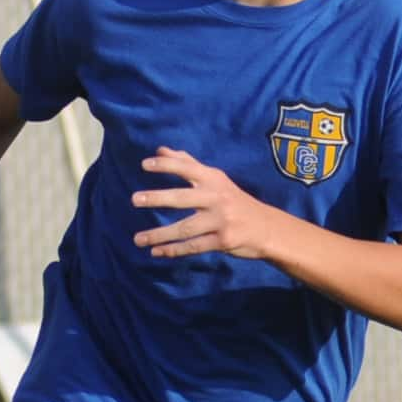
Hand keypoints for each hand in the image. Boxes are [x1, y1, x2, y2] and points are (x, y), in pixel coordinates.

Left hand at [130, 148, 284, 261]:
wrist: (267, 228)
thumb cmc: (235, 201)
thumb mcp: (216, 179)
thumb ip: (188, 164)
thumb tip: (161, 149)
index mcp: (214, 180)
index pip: (188, 168)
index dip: (167, 165)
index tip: (145, 164)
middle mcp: (217, 198)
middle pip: (182, 198)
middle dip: (157, 198)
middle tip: (134, 199)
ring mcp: (220, 220)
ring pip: (184, 228)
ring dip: (159, 234)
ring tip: (137, 239)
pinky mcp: (223, 241)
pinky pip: (193, 246)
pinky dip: (173, 250)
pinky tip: (156, 252)